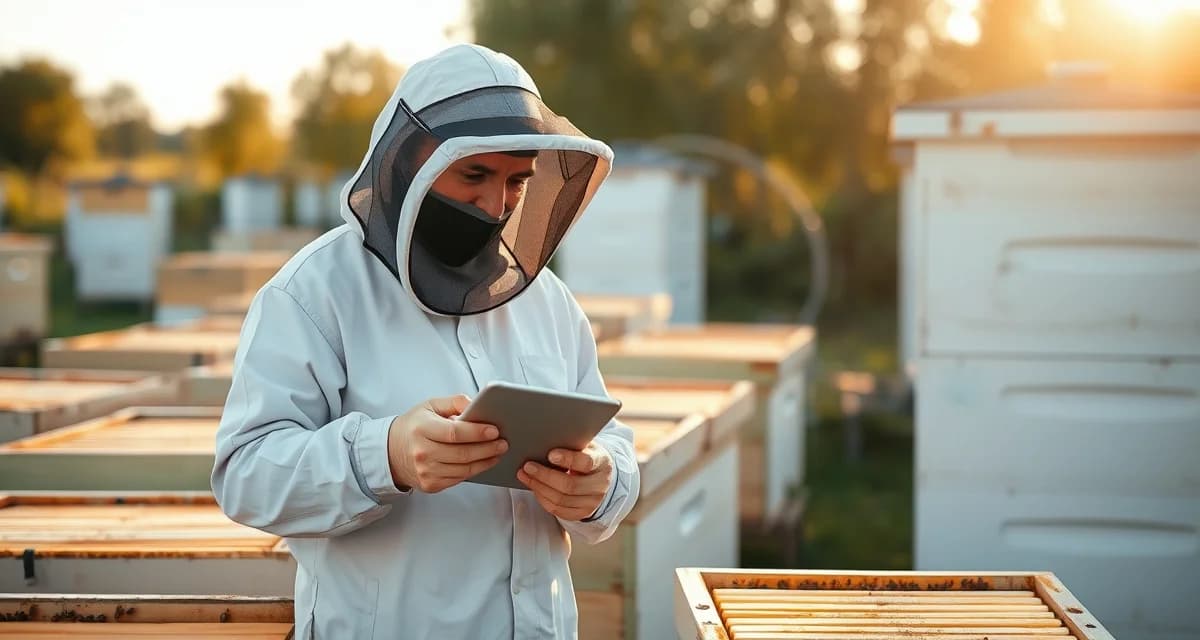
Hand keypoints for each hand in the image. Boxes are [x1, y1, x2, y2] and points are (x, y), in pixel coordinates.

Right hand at [387, 395, 507, 492]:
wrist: (391, 452)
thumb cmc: (414, 426)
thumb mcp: (430, 406)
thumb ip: (455, 402)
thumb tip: (477, 405)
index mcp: (422, 429)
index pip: (454, 433)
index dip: (477, 432)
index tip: (494, 430)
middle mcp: (422, 453)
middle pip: (462, 454)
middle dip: (487, 448)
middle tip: (503, 442)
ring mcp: (426, 472)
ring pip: (464, 469)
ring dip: (486, 461)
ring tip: (498, 452)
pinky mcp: (431, 485)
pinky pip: (459, 478)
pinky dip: (475, 470)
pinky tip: (485, 461)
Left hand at [517, 441, 612, 520]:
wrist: (599, 476)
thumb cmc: (586, 456)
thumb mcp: (585, 446)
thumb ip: (571, 444)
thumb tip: (545, 441)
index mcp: (602, 463)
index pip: (586, 462)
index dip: (568, 459)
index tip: (550, 454)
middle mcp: (600, 485)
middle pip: (570, 485)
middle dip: (545, 476)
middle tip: (528, 466)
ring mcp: (592, 502)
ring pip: (561, 500)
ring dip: (539, 487)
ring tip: (524, 475)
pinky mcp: (581, 513)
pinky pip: (558, 510)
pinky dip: (542, 499)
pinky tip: (534, 487)